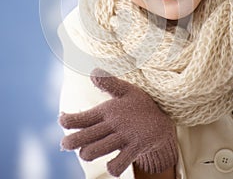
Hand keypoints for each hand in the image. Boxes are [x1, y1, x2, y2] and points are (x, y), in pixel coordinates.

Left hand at [59, 69, 177, 176]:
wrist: (165, 119)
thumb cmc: (140, 105)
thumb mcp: (126, 91)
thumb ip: (108, 83)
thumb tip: (92, 71)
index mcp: (108, 109)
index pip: (82, 116)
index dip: (68, 120)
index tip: (62, 120)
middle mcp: (114, 123)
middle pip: (84, 137)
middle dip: (70, 142)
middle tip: (65, 144)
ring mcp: (124, 137)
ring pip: (96, 151)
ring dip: (87, 154)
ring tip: (86, 153)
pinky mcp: (136, 148)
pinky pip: (120, 164)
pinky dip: (112, 168)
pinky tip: (110, 164)